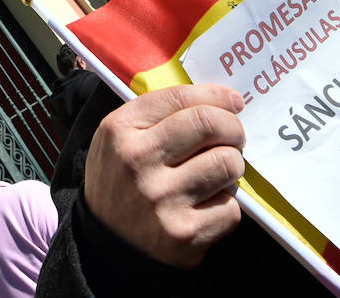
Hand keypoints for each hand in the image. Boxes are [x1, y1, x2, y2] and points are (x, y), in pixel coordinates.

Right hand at [82, 84, 245, 267]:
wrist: (105, 243)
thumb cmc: (120, 180)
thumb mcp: (118, 137)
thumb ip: (158, 113)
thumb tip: (223, 100)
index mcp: (120, 131)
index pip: (181, 98)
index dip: (216, 96)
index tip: (233, 102)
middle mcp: (138, 162)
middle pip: (210, 125)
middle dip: (233, 127)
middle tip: (234, 136)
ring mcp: (162, 200)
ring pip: (228, 164)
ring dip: (232, 166)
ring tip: (218, 171)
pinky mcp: (185, 234)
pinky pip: (231, 206)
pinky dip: (226, 203)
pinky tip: (208, 204)